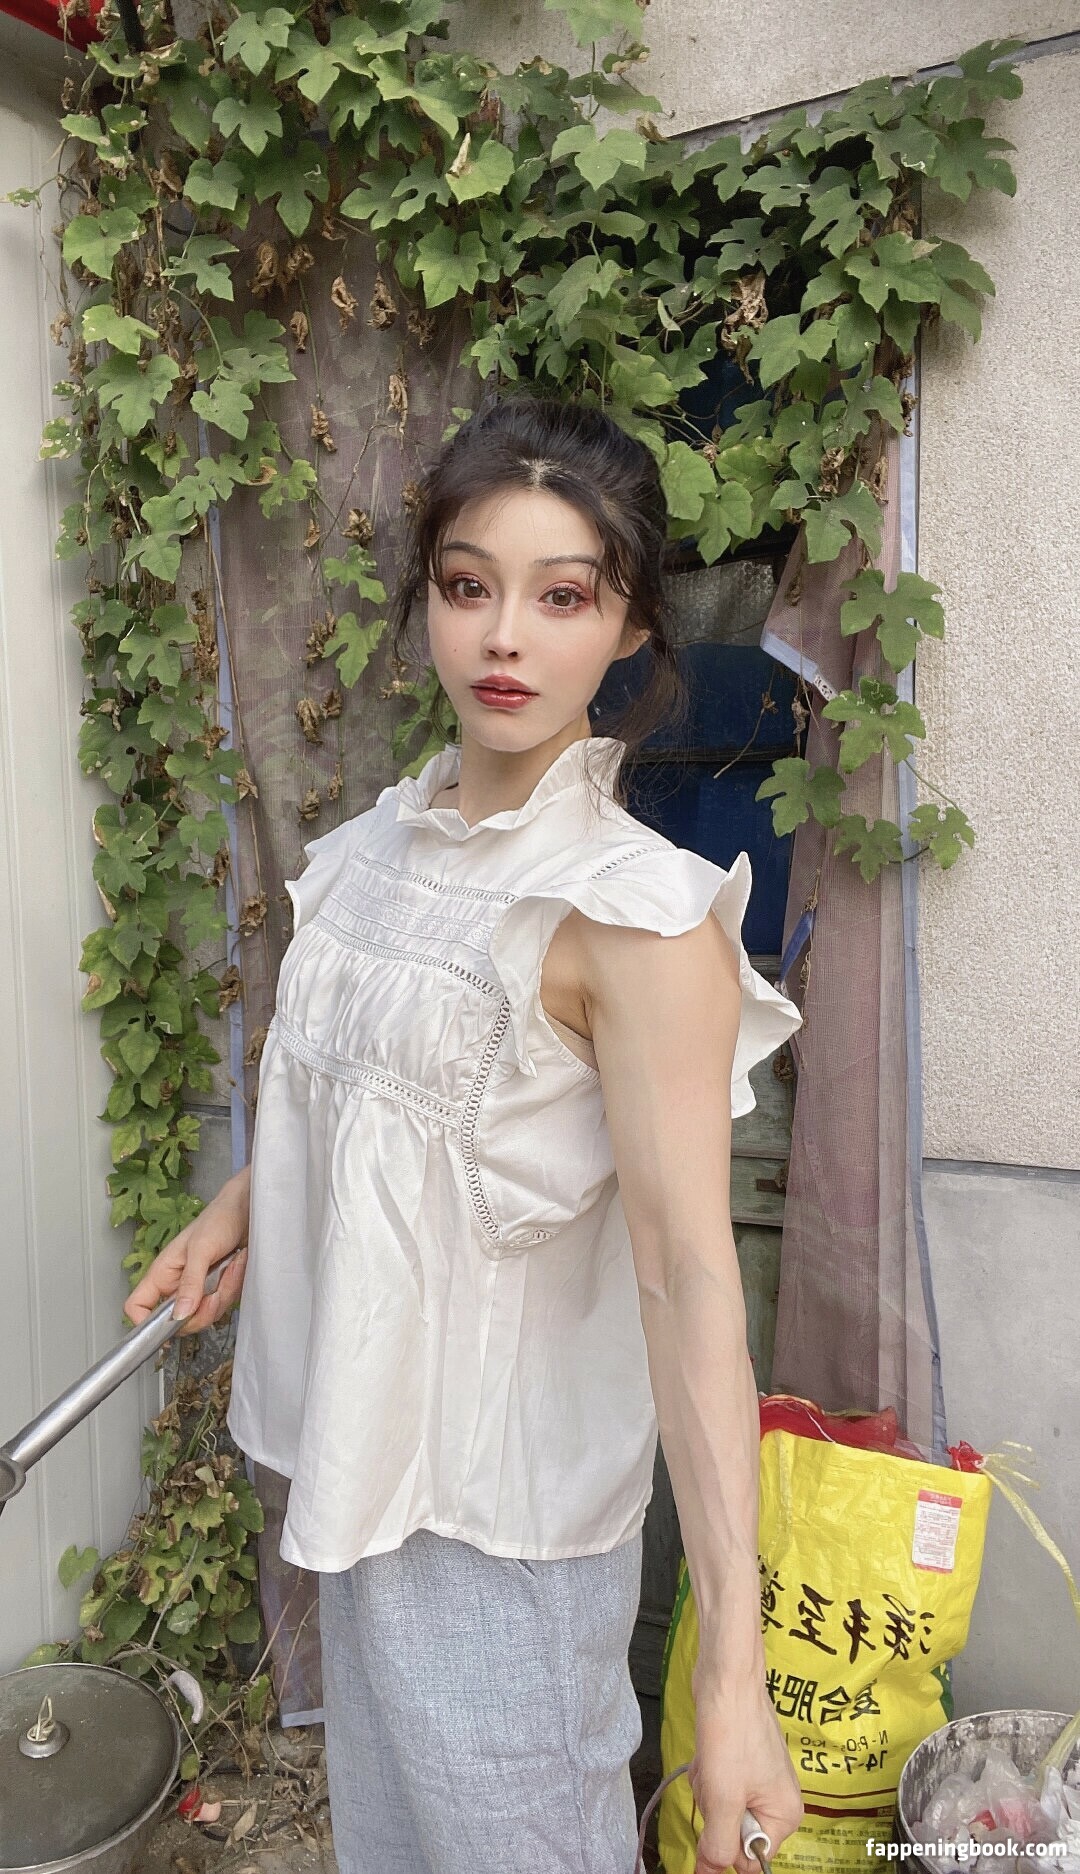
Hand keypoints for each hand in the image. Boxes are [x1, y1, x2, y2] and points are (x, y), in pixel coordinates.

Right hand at [123, 1166, 250, 1336]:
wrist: (249, 1212)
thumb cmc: (218, 1219)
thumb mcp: (201, 1249)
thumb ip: (190, 1282)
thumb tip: (179, 1315)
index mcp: (162, 1274)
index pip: (138, 1306)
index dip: (144, 1323)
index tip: (167, 1327)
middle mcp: (177, 1286)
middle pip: (178, 1322)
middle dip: (202, 1311)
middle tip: (215, 1291)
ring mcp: (198, 1291)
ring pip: (204, 1316)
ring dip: (223, 1293)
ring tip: (230, 1266)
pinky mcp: (218, 1291)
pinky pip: (223, 1305)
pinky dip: (233, 1287)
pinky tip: (237, 1266)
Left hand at [687, 1674, 803, 1873]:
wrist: (726, 1678)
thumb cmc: (731, 1733)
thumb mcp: (722, 1800)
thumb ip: (719, 1846)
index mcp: (785, 1816)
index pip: (750, 1859)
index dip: (724, 1843)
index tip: (715, 1812)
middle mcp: (778, 1801)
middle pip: (733, 1833)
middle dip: (714, 1810)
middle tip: (716, 1780)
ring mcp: (760, 1780)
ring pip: (722, 1809)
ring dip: (708, 1789)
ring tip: (713, 1762)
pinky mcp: (742, 1762)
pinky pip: (719, 1787)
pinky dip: (709, 1774)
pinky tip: (710, 1753)